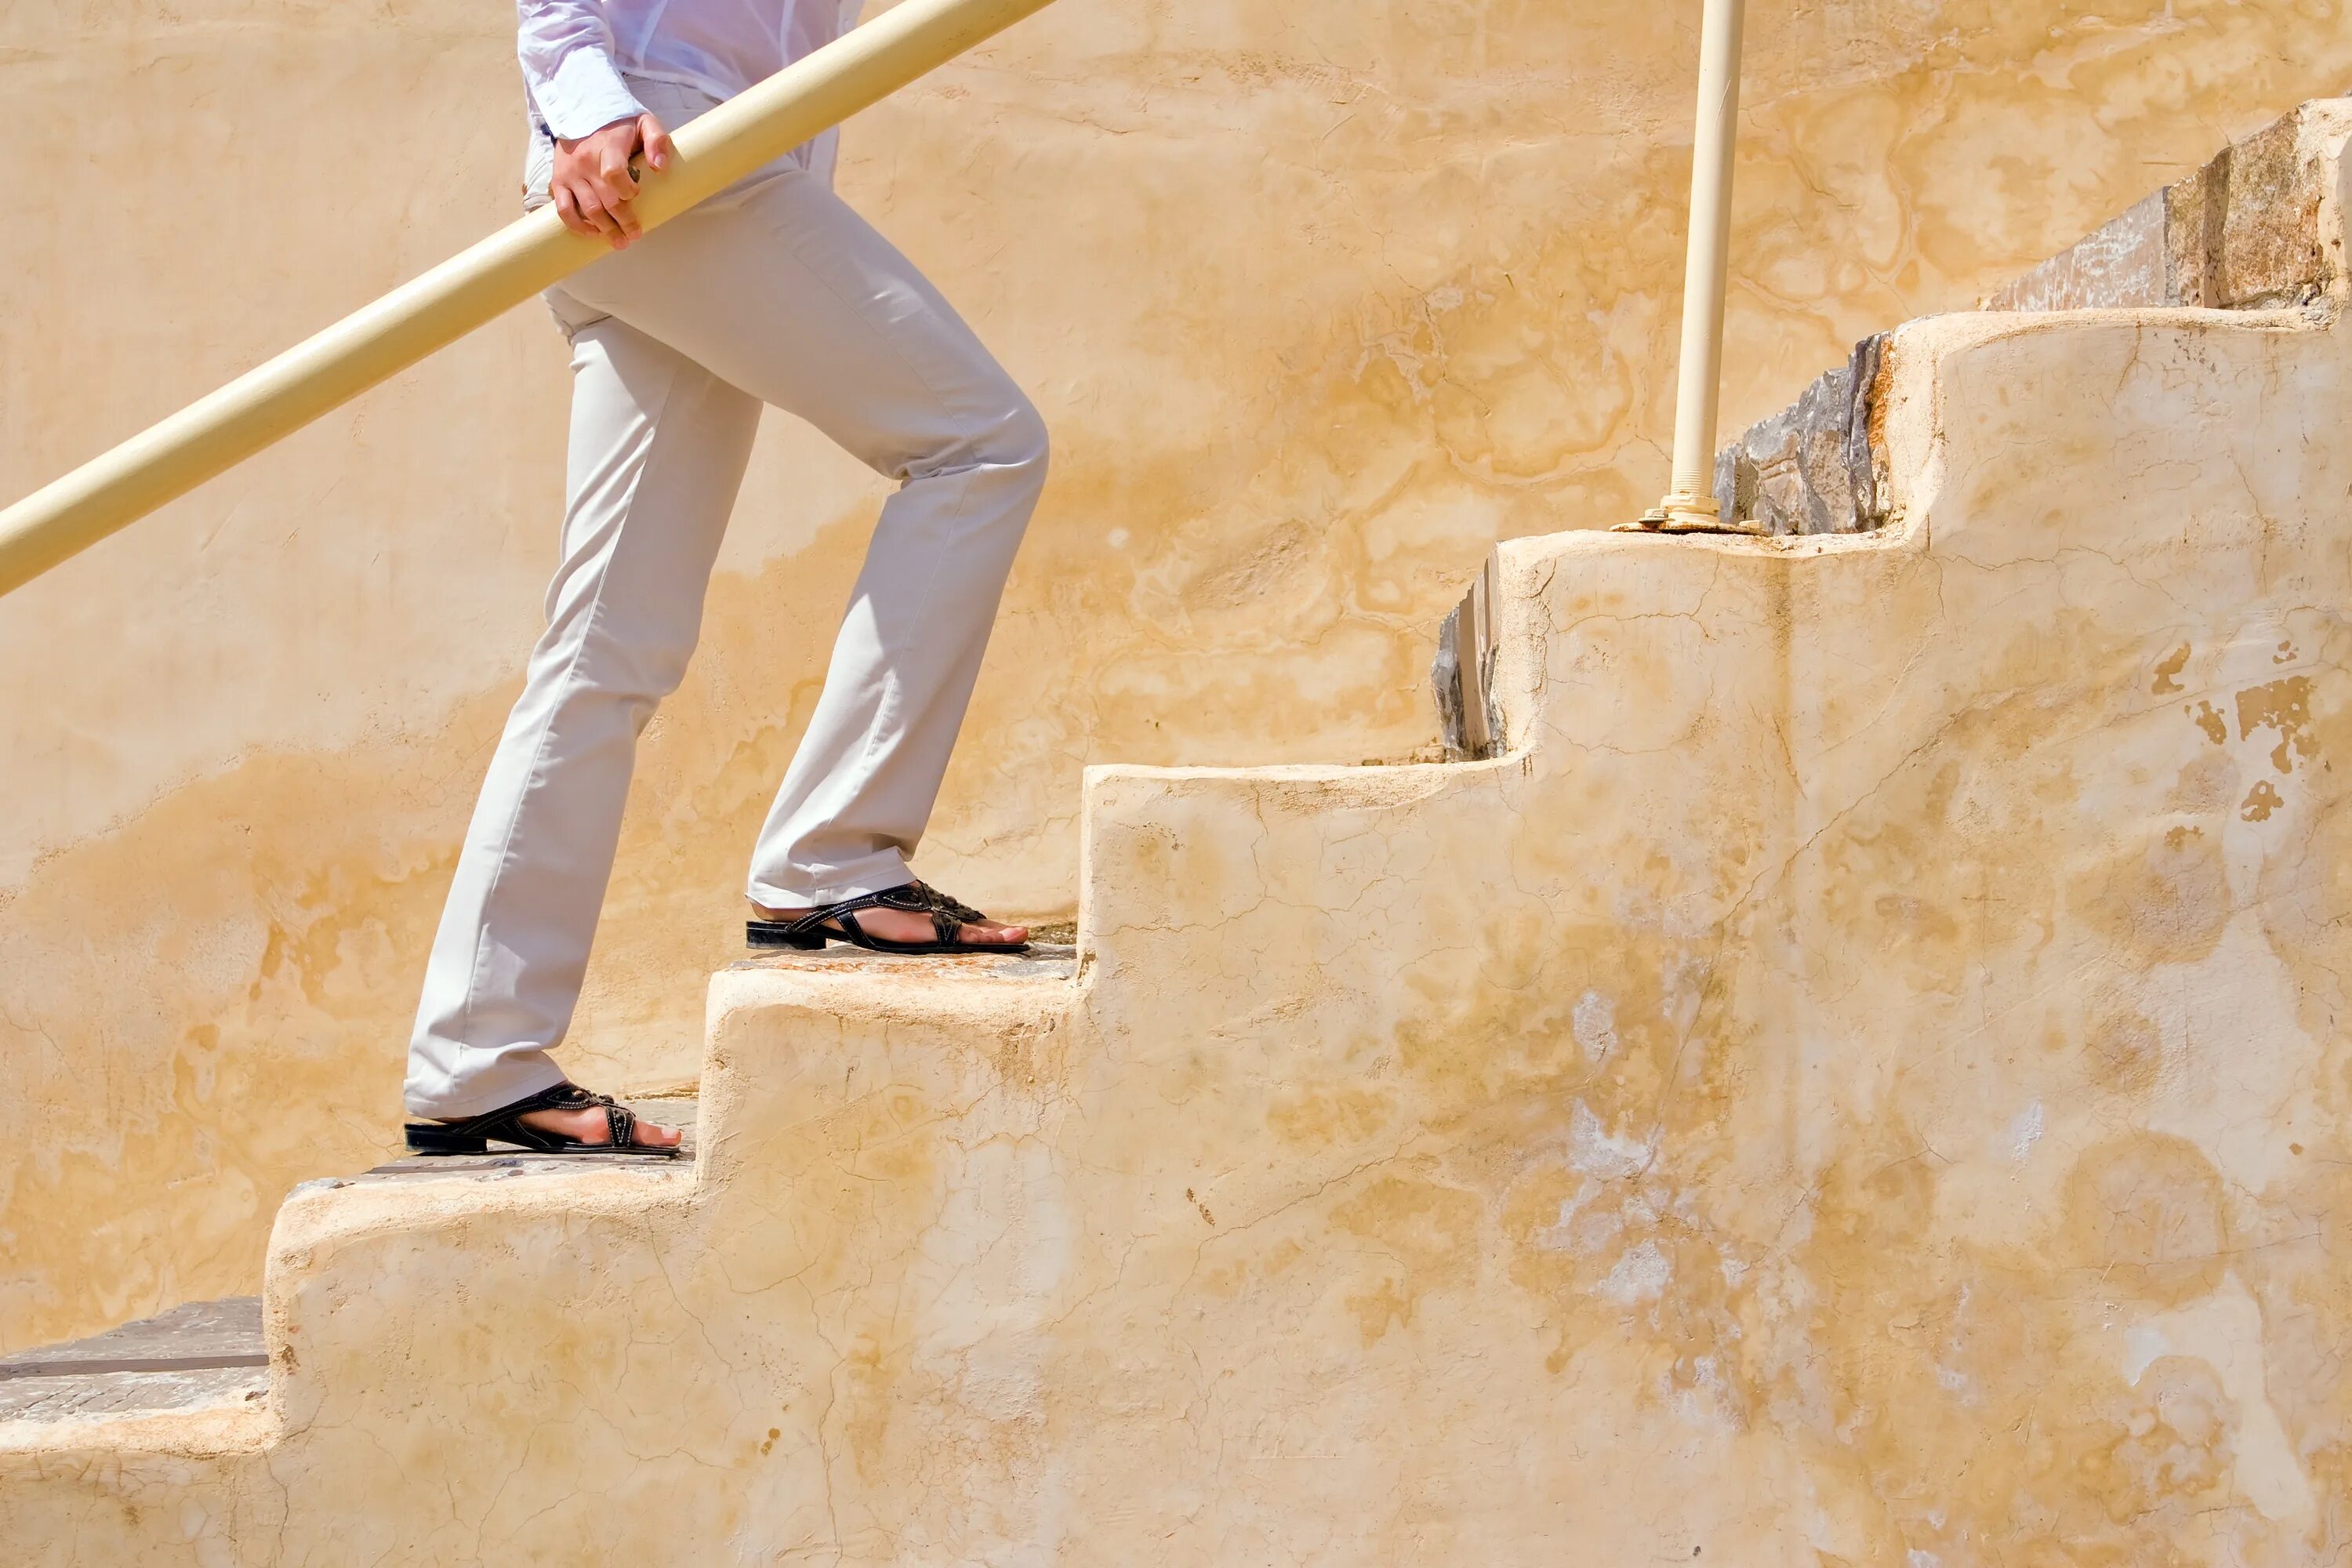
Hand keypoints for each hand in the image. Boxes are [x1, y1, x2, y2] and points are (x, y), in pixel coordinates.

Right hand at [551, 113, 674, 248]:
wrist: (581, 112)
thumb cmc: (619, 124)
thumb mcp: (643, 123)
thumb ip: (656, 140)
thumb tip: (660, 166)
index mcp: (607, 145)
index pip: (614, 173)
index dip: (627, 190)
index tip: (636, 195)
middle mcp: (586, 161)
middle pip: (605, 199)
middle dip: (623, 221)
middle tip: (635, 234)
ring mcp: (571, 173)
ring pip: (587, 209)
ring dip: (605, 229)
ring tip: (620, 241)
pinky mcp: (559, 181)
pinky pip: (564, 209)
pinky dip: (578, 225)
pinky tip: (593, 233)